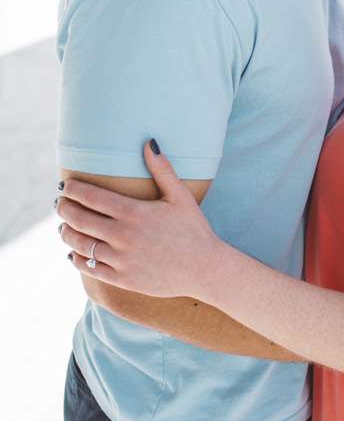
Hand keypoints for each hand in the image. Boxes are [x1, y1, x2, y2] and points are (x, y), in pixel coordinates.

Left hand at [60, 141, 228, 297]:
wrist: (206, 269)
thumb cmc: (194, 230)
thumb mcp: (181, 197)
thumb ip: (162, 170)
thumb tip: (149, 142)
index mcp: (136, 213)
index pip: (91, 197)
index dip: (73, 189)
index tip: (66, 185)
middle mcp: (124, 236)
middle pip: (79, 219)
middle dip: (64, 209)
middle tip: (60, 203)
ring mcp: (122, 259)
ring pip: (79, 244)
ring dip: (66, 233)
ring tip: (64, 227)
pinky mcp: (122, 278)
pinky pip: (89, 268)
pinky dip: (77, 259)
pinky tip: (74, 253)